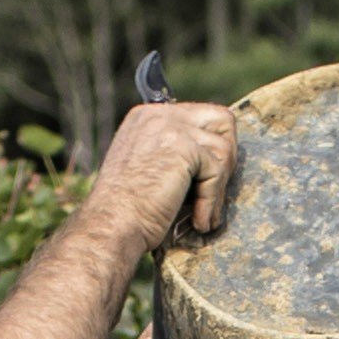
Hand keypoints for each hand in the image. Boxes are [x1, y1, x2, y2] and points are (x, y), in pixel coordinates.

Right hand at [84, 102, 240, 249]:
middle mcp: (158, 114)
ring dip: (219, 186)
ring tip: (203, 213)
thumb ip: (173, 152)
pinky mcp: (182, 147)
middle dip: (227, 155)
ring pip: (224, 148)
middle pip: (221, 119)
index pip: (200, 116)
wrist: (111, 224)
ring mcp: (170, 127)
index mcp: (147, 116)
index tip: (208, 179)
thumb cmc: (128, 209)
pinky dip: (212, 201)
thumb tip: (213, 157)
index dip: (211, 149)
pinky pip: (217, 171)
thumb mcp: (147, 167)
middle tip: (216, 188)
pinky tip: (199, 221)